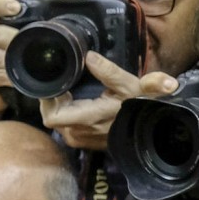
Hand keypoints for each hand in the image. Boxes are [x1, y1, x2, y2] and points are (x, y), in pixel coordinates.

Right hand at [0, 0, 22, 120]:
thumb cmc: (0, 58)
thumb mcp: (3, 39)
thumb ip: (16, 26)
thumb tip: (49, 15)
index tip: (16, 7)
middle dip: (15, 37)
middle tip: (33, 40)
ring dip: (15, 58)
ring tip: (30, 60)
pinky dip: (13, 76)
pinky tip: (21, 76)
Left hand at [39, 52, 176, 149]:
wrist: (150, 129)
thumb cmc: (139, 107)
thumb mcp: (129, 85)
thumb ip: (108, 71)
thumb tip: (89, 56)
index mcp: (86, 119)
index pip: (51, 116)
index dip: (48, 100)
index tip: (56, 83)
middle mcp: (78, 133)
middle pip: (51, 116)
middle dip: (54, 99)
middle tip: (64, 83)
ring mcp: (79, 140)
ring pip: (57, 121)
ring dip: (60, 106)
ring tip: (69, 90)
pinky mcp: (82, 142)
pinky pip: (65, 127)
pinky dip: (66, 114)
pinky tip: (75, 101)